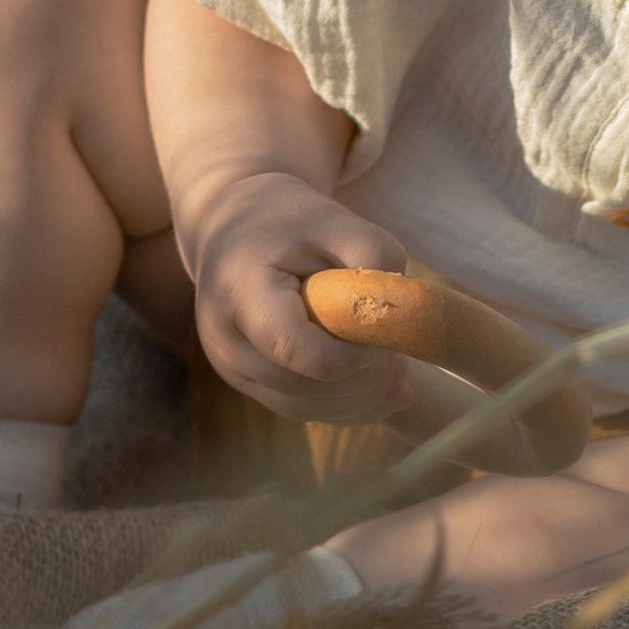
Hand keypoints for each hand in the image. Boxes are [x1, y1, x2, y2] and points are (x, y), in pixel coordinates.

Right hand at [183, 172, 411, 423]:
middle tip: (402, 356)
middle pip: (301, 386)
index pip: (290, 347)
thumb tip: (403, 307)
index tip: (379, 338)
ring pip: (306, 408)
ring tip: (399, 369)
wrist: (237, 231)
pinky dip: (350, 406)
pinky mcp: (250, 384)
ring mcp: (232, 368)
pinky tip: (388, 390)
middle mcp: (225, 339)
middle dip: (362, 379)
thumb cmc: (289, 223)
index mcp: (239, 290)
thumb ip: (371, 251)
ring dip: (361, 398)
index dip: (345, 356)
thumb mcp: (332, 219)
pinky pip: (304, 410)